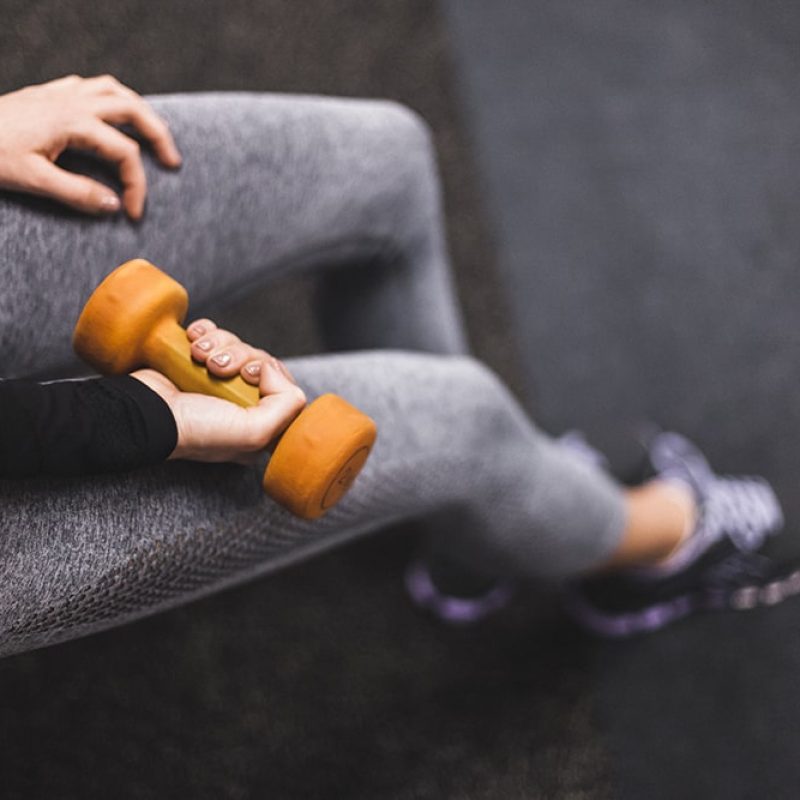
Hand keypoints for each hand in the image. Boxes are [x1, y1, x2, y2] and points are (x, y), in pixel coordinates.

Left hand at [0, 74, 181, 218]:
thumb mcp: (32, 179)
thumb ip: (77, 193)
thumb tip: (113, 205)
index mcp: (73, 122)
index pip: (124, 153)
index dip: (137, 186)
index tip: (133, 213)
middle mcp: (73, 101)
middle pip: (133, 110)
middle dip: (159, 136)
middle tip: (173, 161)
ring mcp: (62, 93)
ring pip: (116, 91)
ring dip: (140, 112)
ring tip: (153, 135)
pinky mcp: (50, 93)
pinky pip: (93, 85)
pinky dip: (112, 99)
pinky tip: (113, 116)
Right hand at [131, 319, 305, 464]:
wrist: (145, 413)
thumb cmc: (196, 430)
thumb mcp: (254, 433)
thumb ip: (286, 406)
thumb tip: (272, 370)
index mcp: (259, 423)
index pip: (284, 384)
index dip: (271, 371)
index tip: (250, 375)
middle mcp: (240, 403)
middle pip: (260, 360)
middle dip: (241, 355)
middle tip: (219, 367)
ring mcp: (216, 382)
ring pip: (235, 344)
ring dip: (218, 343)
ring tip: (199, 356)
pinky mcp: (195, 363)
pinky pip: (212, 334)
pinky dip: (204, 332)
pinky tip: (192, 341)